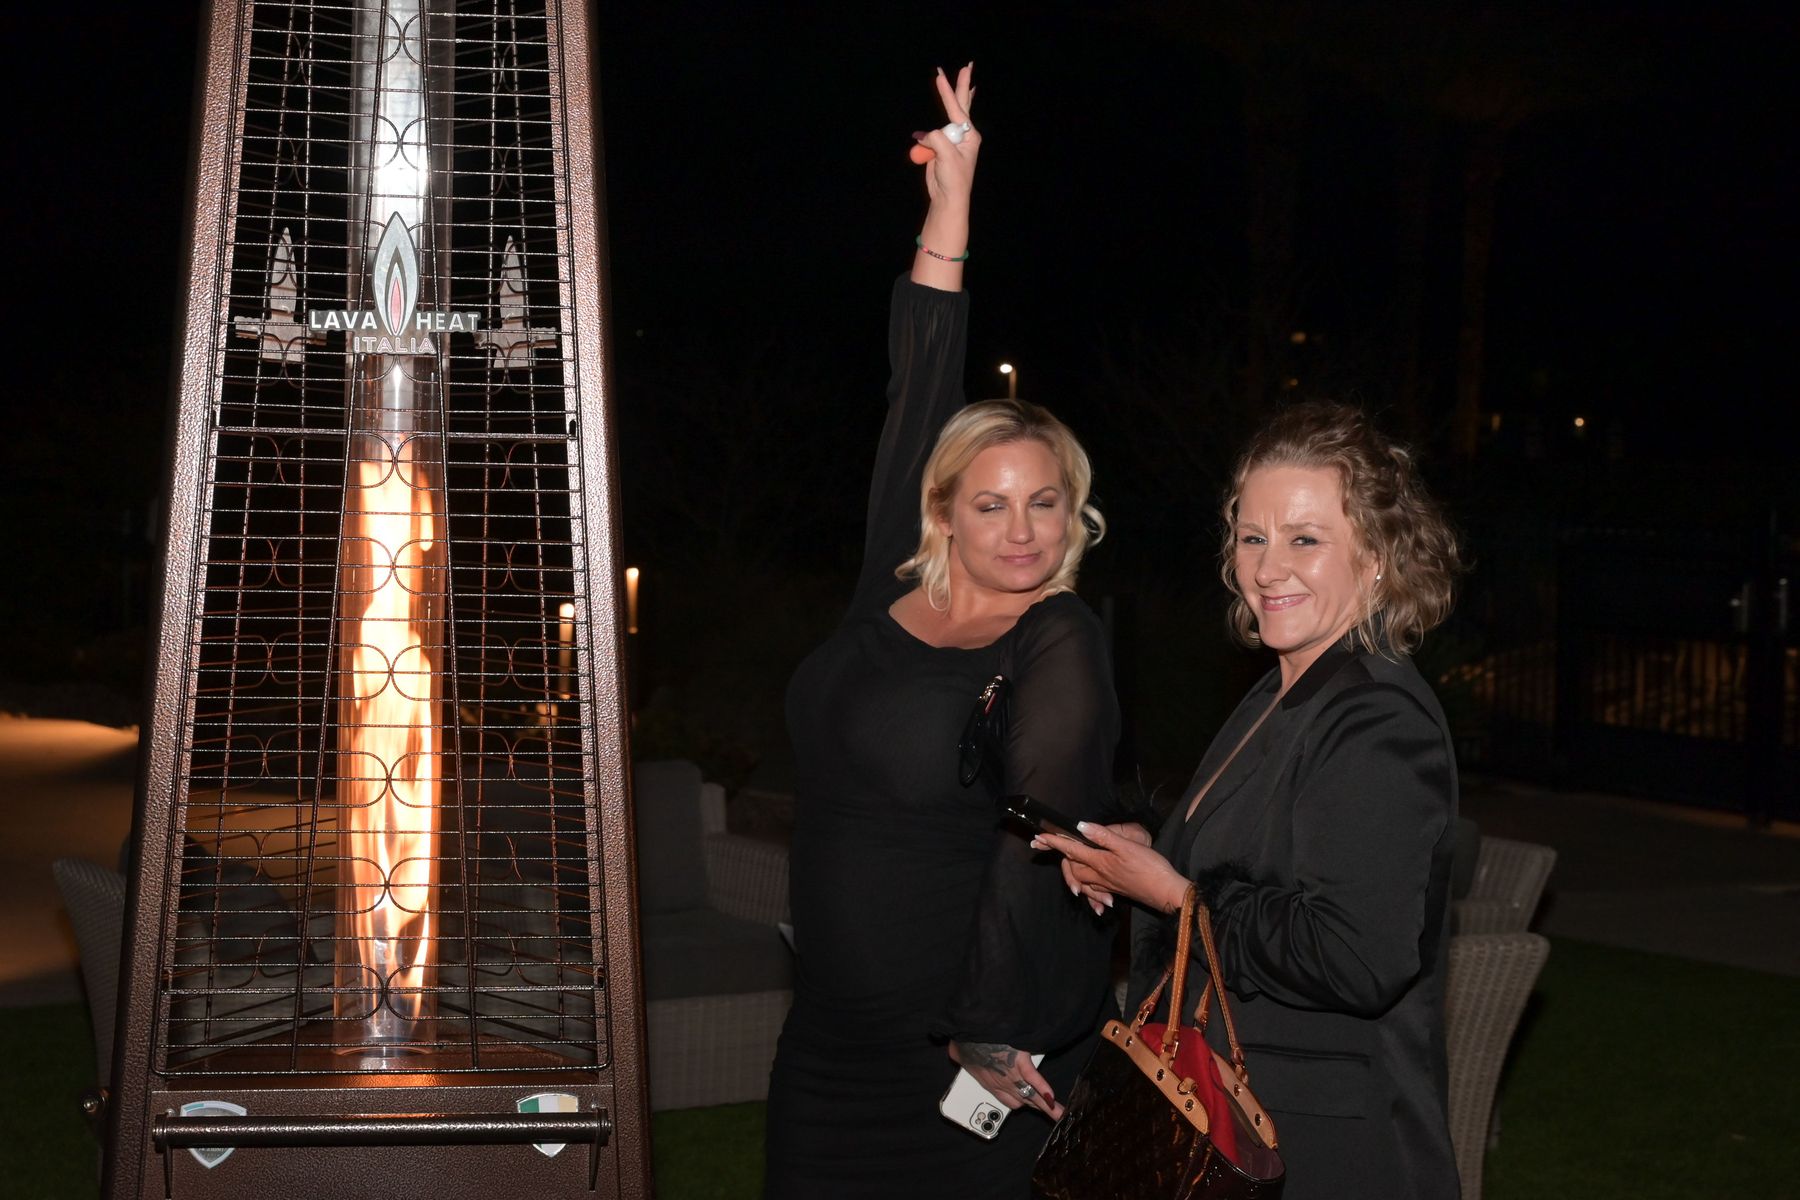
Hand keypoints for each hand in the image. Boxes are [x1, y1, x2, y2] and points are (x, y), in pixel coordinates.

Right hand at [915, 63, 979, 206]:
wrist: (947, 198)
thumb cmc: (953, 179)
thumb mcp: (946, 156)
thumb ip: (936, 138)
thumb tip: (922, 135)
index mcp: (969, 136)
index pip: (957, 109)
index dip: (947, 92)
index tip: (940, 75)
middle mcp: (962, 135)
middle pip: (960, 105)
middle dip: (960, 86)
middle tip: (968, 66)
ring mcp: (950, 141)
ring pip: (944, 121)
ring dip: (943, 112)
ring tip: (946, 86)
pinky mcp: (939, 149)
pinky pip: (931, 136)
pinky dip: (924, 137)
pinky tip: (919, 138)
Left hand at [950, 1040, 1062, 1120]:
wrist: (971, 1030)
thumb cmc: (964, 1040)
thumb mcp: (959, 1052)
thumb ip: (960, 1055)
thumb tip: (955, 1052)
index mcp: (990, 1082)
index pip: (1009, 1100)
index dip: (1020, 1103)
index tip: (1027, 1106)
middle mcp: (1003, 1083)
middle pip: (1025, 1101)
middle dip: (1039, 1108)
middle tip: (1054, 1116)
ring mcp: (1012, 1075)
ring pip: (1033, 1095)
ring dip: (1048, 1106)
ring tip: (1061, 1115)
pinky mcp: (1020, 1063)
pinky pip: (1034, 1079)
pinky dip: (1044, 1089)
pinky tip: (1052, 1100)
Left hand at [1032, 822, 1187, 916]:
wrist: (1166, 893)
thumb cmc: (1150, 868)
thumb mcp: (1127, 846)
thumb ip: (1103, 836)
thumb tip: (1081, 826)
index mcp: (1100, 861)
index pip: (1072, 850)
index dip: (1055, 841)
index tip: (1039, 836)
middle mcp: (1099, 875)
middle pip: (1072, 867)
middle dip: (1060, 858)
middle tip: (1048, 847)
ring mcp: (1107, 885)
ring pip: (1082, 881)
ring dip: (1072, 875)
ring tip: (1066, 868)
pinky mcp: (1116, 891)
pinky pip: (1095, 891)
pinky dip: (1088, 890)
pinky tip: (1091, 891)